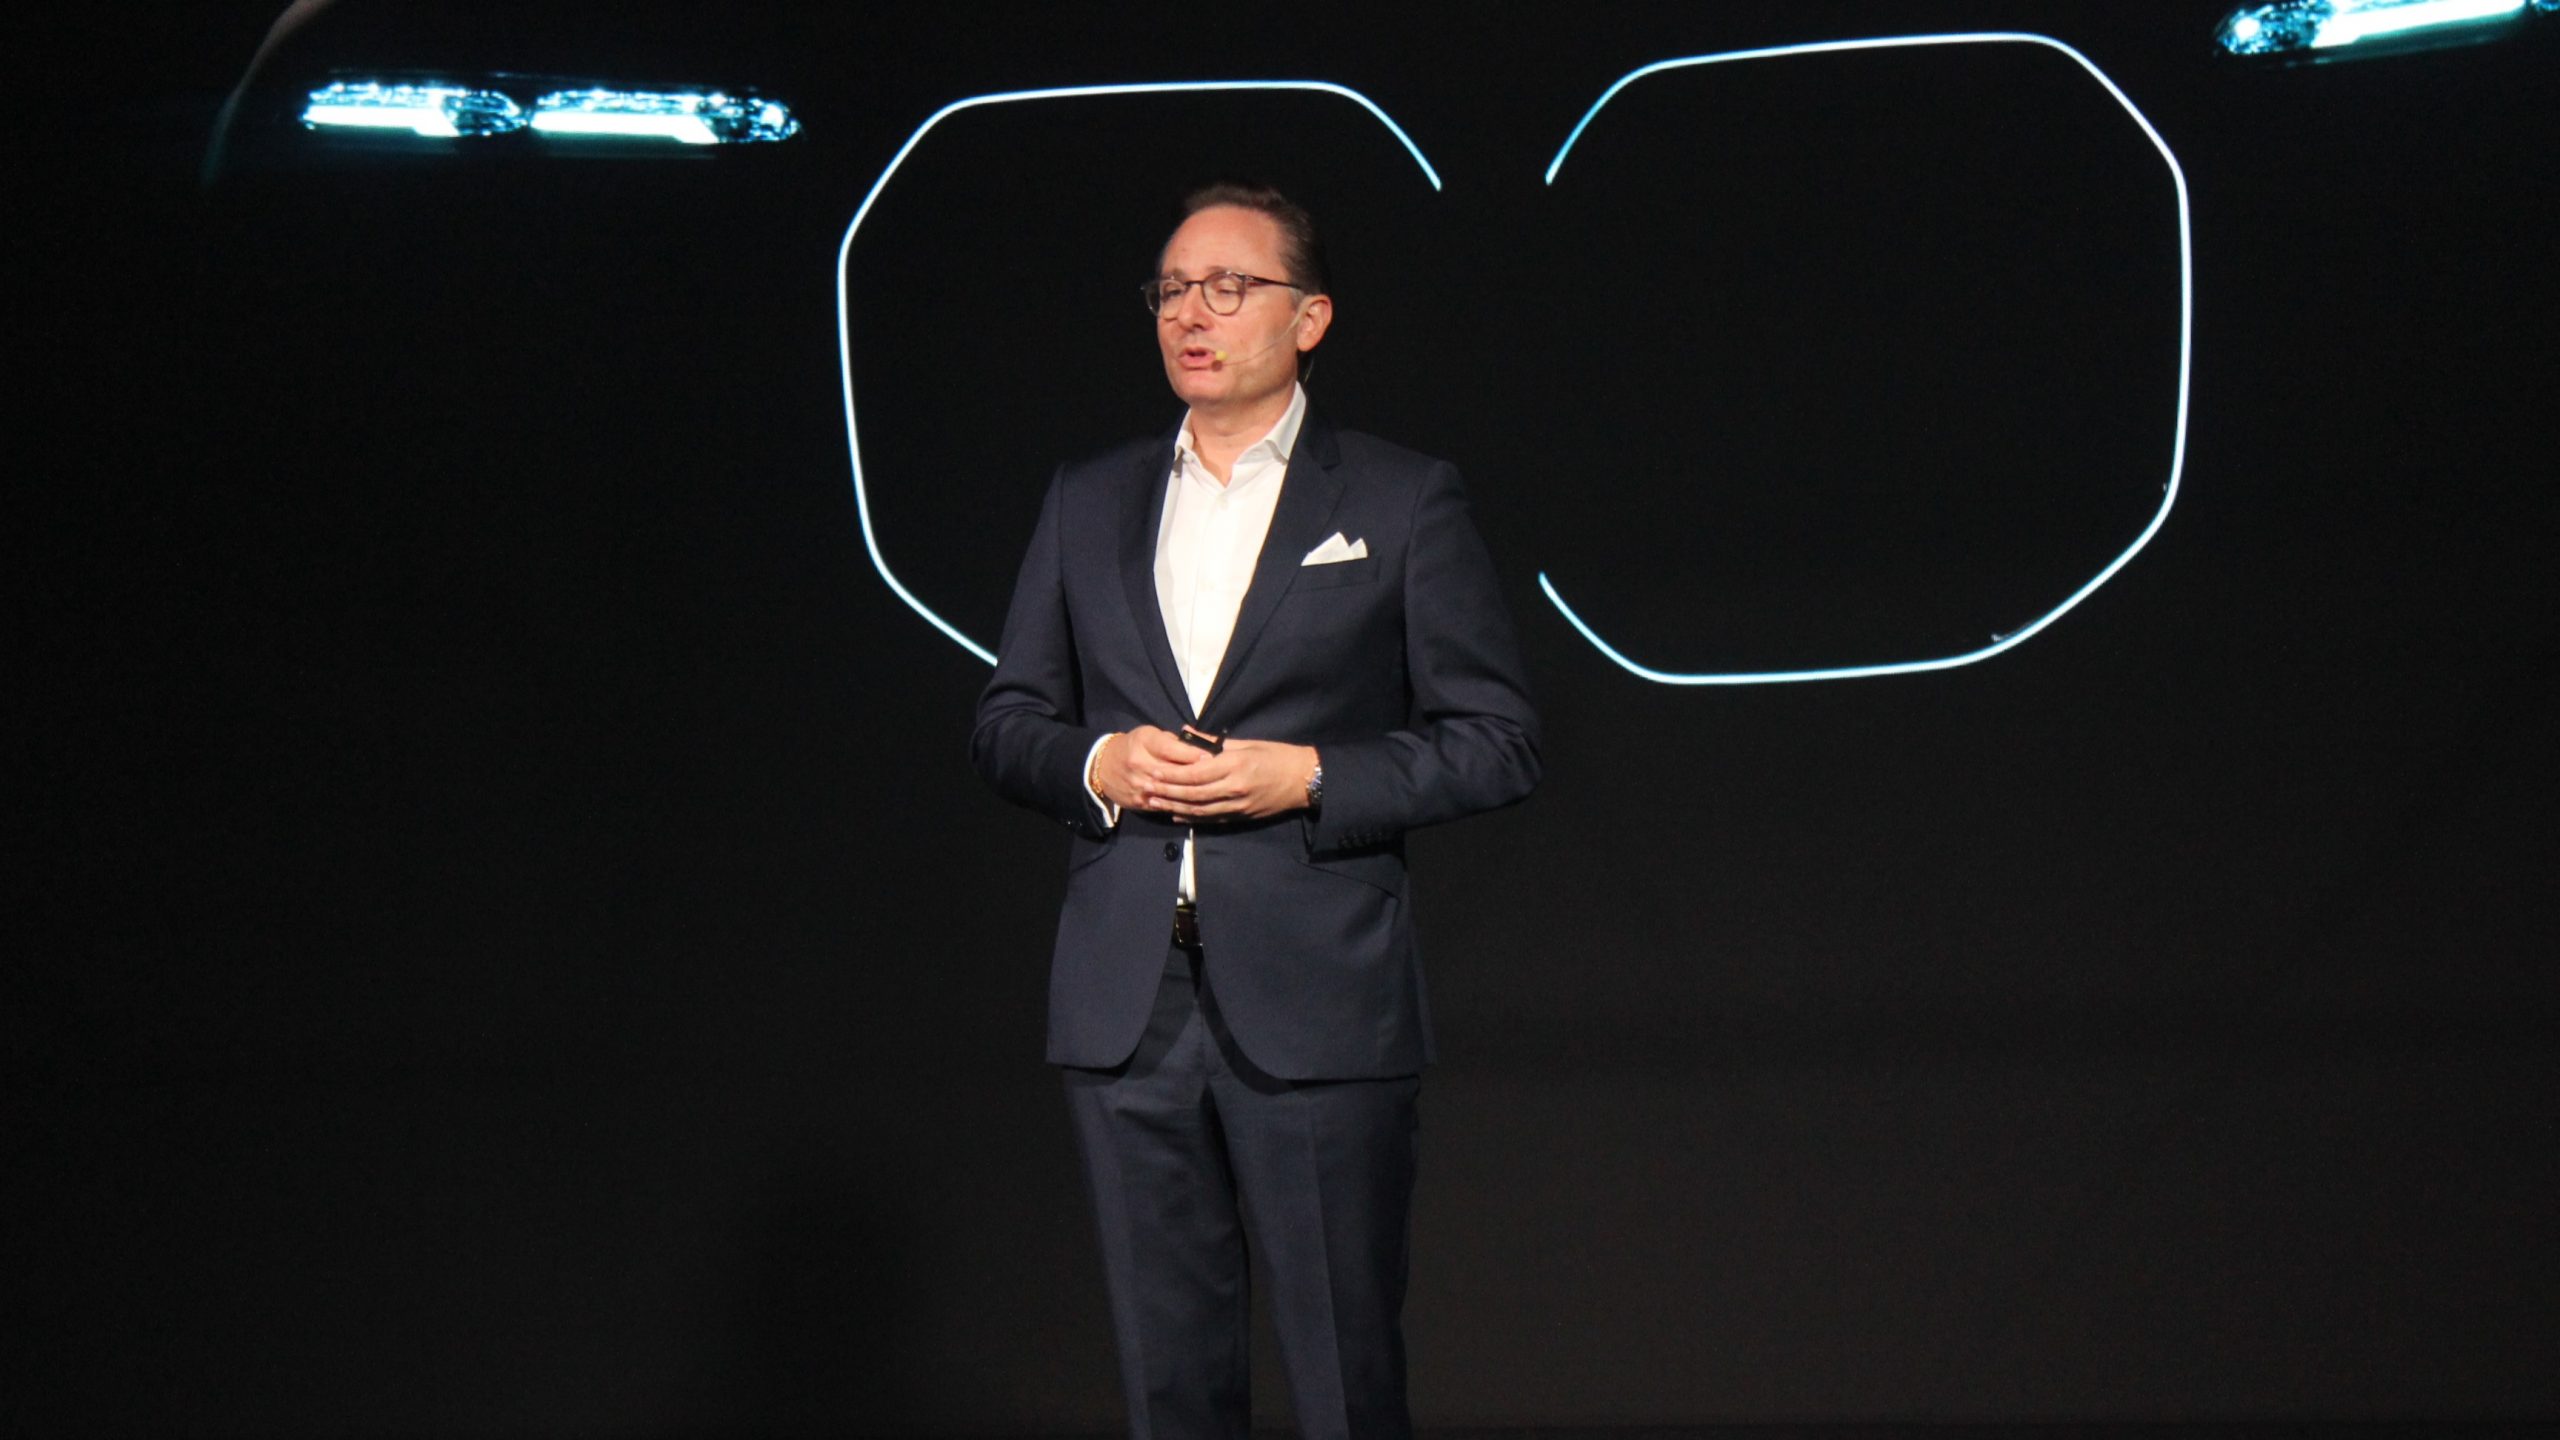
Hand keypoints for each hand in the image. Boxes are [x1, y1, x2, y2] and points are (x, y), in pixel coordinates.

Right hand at [1088, 725, 1207, 812]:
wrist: (1102, 767)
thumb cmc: (1133, 746)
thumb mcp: (1149, 735)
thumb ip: (1173, 741)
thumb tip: (1200, 748)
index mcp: (1145, 743)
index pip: (1172, 749)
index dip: (1193, 754)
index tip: (1212, 756)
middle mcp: (1140, 764)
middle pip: (1174, 772)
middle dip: (1198, 774)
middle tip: (1218, 776)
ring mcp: (1139, 785)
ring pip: (1171, 792)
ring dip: (1192, 793)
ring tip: (1211, 792)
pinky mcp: (1139, 802)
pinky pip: (1164, 805)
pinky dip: (1181, 805)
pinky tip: (1196, 804)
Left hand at [1143, 738, 1318, 821]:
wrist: (1304, 780)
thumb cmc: (1277, 755)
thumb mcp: (1248, 743)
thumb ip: (1214, 742)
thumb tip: (1186, 733)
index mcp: (1236, 765)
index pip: (1197, 772)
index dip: (1173, 774)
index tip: (1154, 770)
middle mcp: (1235, 787)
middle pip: (1194, 793)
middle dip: (1168, 791)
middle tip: (1147, 788)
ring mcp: (1238, 805)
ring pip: (1200, 809)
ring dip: (1175, 806)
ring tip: (1155, 802)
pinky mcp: (1242, 816)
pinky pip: (1212, 819)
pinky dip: (1192, 817)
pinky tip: (1177, 814)